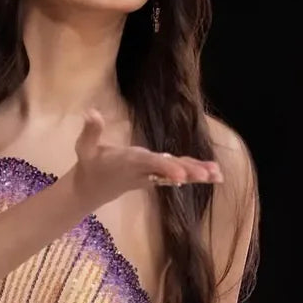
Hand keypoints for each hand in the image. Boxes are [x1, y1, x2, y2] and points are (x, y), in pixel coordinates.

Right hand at [71, 109, 222, 213]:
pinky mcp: (156, 176)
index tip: (181, 175)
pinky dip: (195, 173)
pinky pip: (178, 174)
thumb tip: (90, 112)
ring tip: (218, 175)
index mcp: (127, 163)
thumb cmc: (89, 165)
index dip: (165, 168)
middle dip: (188, 172)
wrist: (92, 190)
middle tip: (208, 176)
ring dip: (197, 174)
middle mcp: (142, 171)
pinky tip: (214, 174)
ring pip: (176, 174)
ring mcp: (151, 175)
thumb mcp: (83, 148)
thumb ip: (90, 131)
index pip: (148, 165)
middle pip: (168, 171)